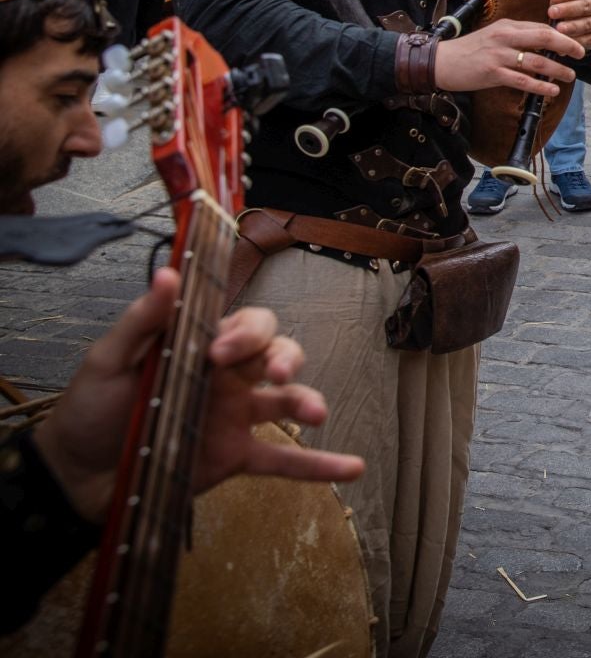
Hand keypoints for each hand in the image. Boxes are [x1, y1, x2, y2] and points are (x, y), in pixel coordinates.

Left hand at [35, 270, 364, 522]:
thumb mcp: (108, 360)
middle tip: (275, 373)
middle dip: (284, 356)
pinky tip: (353, 467)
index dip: (244, 332)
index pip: (241, 324)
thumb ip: (143, 321)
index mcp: (199, 346)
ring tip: (314, 414)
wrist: (77, 477)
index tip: (220, 351)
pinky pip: (283, 461)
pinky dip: (319, 465)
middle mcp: (225, 376)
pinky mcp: (234, 456)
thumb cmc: (89, 412)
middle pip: (274, 351)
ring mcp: (234, 417)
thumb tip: (168, 273)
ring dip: (306, 400)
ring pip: (286, 400)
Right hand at [435, 19, 583, 95]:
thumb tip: (543, 41)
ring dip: (558, 69)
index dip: (561, 35)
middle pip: (544, 37)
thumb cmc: (470, 50)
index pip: (541, 27)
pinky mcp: (493, 74)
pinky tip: (552, 90)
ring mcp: (499, 56)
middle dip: (567, 45)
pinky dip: (540, 86)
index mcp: (507, 26)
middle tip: (581, 53)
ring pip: (537, 61)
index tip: (574, 43)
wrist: (442, 61)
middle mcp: (505, 37)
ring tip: (570, 75)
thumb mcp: (494, 35)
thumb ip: (517, 36)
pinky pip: (523, 80)